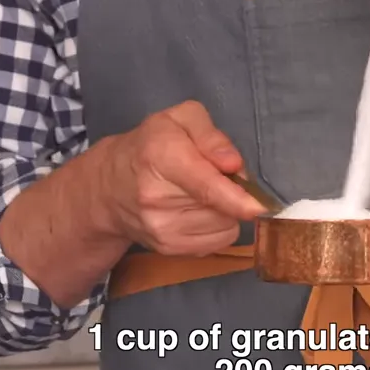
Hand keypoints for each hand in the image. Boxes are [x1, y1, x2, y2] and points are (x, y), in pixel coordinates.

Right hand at [102, 100, 266, 255]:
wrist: (109, 187)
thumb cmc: (151, 145)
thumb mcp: (179, 119)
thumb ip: (211, 135)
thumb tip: (233, 165)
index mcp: (161, 156)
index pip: (204, 184)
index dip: (236, 198)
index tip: (259, 206)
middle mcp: (157, 197)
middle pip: (222, 206)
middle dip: (232, 192)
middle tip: (214, 176)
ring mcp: (161, 228)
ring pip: (224, 226)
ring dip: (226, 211)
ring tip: (201, 193)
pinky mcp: (168, 250)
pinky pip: (218, 242)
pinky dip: (219, 227)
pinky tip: (198, 212)